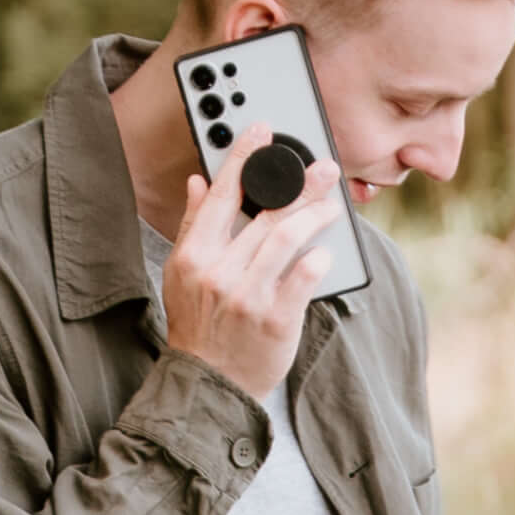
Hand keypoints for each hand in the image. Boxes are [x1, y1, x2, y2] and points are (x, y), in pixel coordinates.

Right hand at [157, 151, 344, 399]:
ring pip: (288, 239)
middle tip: (325, 169)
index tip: (262, 131)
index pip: (221, 195)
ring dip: (315, 216)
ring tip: (331, 206)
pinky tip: (326, 250)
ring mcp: (247, 296)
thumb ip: (194, 225)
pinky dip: (318, 258)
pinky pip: (304, 277)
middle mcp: (219, 272)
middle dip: (300, 186)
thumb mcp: (182, 273)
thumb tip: (200, 182)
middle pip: (265, 214)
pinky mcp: (275, 320)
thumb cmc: (198, 326)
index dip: (243, 158)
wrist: (209, 383)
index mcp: (194, 256)